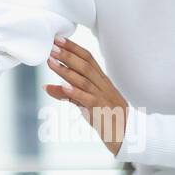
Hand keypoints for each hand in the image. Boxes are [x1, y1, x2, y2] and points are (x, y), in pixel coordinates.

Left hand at [44, 36, 129, 156]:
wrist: (128, 136)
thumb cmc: (106, 117)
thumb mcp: (85, 103)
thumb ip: (68, 94)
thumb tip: (46, 87)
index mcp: (102, 81)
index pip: (88, 58)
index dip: (73, 48)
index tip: (58, 39)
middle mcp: (103, 86)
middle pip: (85, 66)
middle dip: (68, 54)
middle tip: (52, 46)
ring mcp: (103, 97)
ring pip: (84, 80)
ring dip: (66, 70)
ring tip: (51, 62)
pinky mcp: (101, 111)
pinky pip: (88, 100)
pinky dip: (75, 93)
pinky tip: (64, 86)